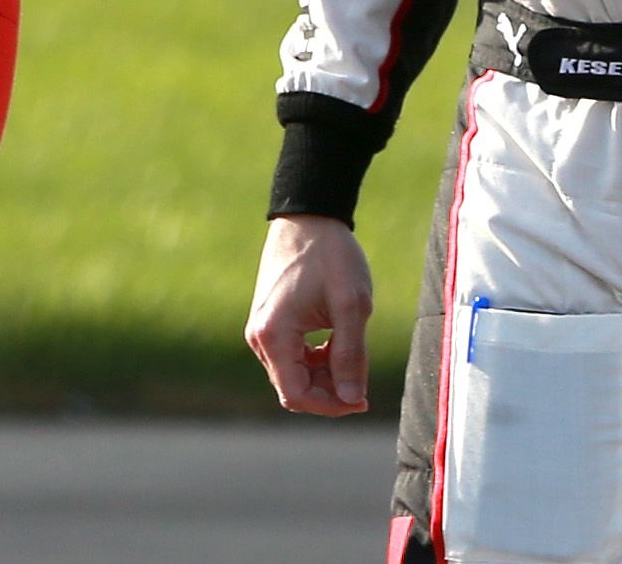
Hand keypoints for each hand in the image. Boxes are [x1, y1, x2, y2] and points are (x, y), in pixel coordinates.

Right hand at [246, 214, 375, 414]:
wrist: (310, 215)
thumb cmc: (332, 256)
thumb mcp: (352, 306)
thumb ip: (351, 356)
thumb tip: (351, 399)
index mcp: (273, 335)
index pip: (297, 396)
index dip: (331, 406)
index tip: (362, 399)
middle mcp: (259, 336)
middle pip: (293, 388)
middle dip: (329, 391)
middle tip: (362, 375)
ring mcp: (262, 328)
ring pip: (293, 374)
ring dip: (324, 375)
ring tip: (352, 352)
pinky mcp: (269, 320)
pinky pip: (290, 357)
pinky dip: (315, 360)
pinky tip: (337, 343)